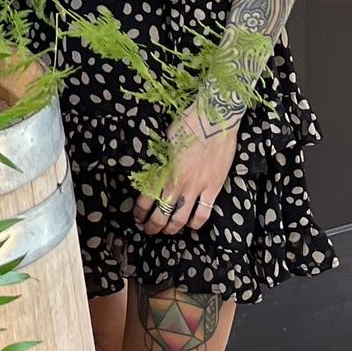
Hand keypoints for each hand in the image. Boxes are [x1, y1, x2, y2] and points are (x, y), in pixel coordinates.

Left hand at [135, 106, 238, 235]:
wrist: (214, 119)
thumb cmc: (188, 124)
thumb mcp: (165, 141)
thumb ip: (160, 160)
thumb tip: (155, 168)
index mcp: (163, 171)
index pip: (146, 199)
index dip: (140, 212)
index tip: (137, 217)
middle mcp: (177, 183)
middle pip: (161, 214)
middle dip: (153, 226)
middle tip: (149, 230)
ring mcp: (196, 187)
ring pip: (181, 219)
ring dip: (172, 228)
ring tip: (168, 231)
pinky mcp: (213, 188)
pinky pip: (203, 213)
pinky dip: (196, 223)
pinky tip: (191, 225)